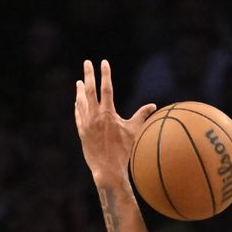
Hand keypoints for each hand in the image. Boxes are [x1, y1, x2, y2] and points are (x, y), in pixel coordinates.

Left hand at [74, 60, 156, 182]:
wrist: (108, 169)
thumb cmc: (125, 151)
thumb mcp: (134, 131)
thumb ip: (142, 116)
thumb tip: (153, 106)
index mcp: (108, 114)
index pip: (106, 89)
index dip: (105, 74)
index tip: (104, 62)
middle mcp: (94, 116)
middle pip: (90, 90)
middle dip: (89, 74)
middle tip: (87, 62)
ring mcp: (86, 123)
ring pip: (81, 101)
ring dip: (80, 90)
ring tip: (80, 82)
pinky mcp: (82, 132)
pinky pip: (78, 115)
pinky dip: (78, 106)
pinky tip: (77, 102)